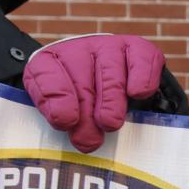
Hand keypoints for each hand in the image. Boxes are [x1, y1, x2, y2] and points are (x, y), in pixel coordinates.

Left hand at [23, 34, 166, 152]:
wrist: (98, 81)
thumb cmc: (76, 101)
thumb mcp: (57, 111)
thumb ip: (60, 117)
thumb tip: (79, 133)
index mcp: (48, 63)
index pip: (46, 74)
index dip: (57, 98)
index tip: (65, 121)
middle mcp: (78, 50)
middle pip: (82, 82)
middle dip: (86, 114)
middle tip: (89, 140)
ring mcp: (108, 48)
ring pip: (111, 73)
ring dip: (111, 101)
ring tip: (110, 124)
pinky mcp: (136, 49)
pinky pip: (143, 58)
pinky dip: (143, 76)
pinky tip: (137, 93)